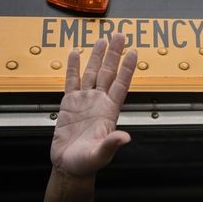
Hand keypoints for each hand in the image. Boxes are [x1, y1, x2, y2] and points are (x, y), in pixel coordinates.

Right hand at [51, 34, 136, 176]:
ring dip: (97, 56)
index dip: (127, 68)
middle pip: (108, 73)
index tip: (133, 52)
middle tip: (120, 35)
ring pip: (92, 73)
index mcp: (109, 112)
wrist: (68, 166)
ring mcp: (84, 101)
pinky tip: (75, 53)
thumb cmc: (86, 163)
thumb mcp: (101, 154)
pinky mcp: (69, 103)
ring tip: (102, 40)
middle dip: (114, 54)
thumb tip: (125, 137)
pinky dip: (72, 67)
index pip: (121, 85)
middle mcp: (99, 103)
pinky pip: (71, 81)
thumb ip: (112, 144)